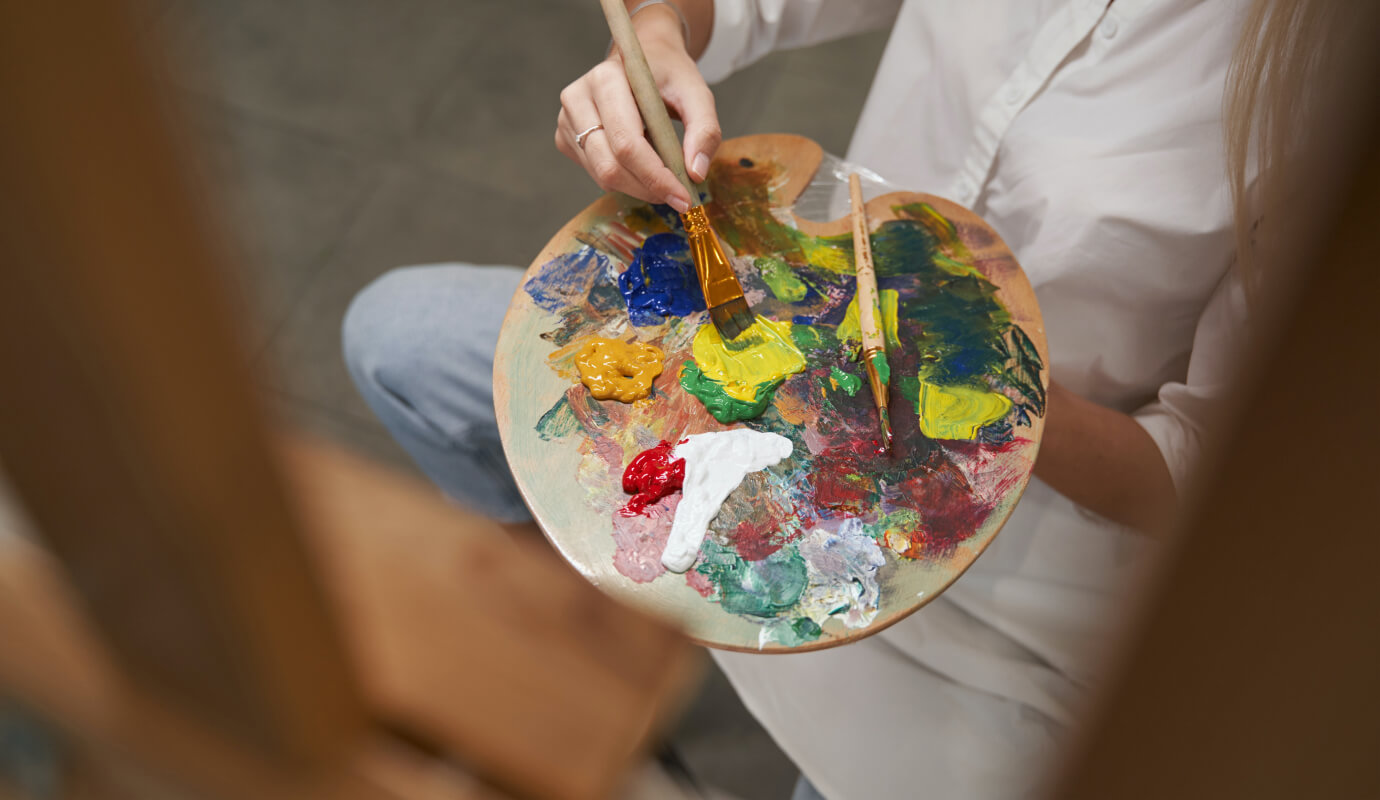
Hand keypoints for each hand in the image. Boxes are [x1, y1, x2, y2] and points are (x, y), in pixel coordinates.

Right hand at [555, 10, 719, 211]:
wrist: (644, 62)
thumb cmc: (669, 76)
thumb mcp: (698, 95)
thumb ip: (704, 131)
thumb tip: (696, 173)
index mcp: (605, 79)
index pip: (627, 143)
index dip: (656, 176)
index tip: (684, 198)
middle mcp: (577, 98)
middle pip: (610, 166)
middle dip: (648, 188)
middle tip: (679, 197)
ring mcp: (567, 120)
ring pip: (602, 175)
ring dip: (639, 188)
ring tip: (665, 178)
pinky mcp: (566, 138)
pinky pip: (596, 174)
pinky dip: (625, 181)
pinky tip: (642, 165)